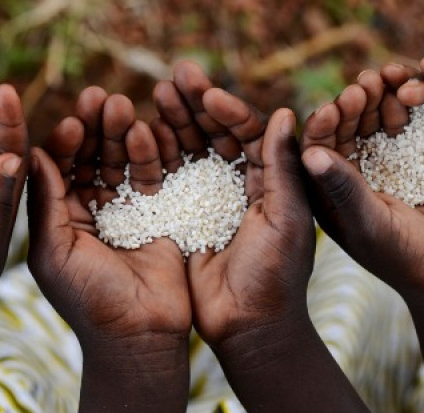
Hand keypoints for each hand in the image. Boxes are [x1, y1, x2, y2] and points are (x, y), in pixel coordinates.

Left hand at [27, 87, 190, 352]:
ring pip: (121, 161)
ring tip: (122, 106)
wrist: (139, 335)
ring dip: (121, 133)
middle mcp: (90, 208)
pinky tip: (146, 131)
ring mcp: (125, 209)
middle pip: (90, 156)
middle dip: (94, 127)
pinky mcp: (158, 213)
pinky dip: (151, 154)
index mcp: (58, 217)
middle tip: (99, 97)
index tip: (71, 120)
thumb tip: (27, 152)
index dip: (63, 141)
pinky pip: (153, 177)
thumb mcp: (54, 251)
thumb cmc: (88, 300)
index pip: (57, 167)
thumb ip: (44, 203)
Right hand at [152, 61, 313, 345]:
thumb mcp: (286, 219)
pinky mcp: (181, 219)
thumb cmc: (276, 277)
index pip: (248, 134)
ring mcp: (208, 201)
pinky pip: (165, 182)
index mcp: (271, 181)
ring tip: (152, 94)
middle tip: (174, 76)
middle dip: (195, 106)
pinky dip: (152, 158)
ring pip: (188, 152)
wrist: (247, 326)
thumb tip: (285, 112)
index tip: (208, 94)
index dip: (228, 111)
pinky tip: (136, 133)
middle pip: (214, 135)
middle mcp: (238, 185)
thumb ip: (282, 168)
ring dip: (172, 123)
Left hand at [300, 65, 423, 300]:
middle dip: (350, 103)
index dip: (322, 125)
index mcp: (324, 194)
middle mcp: (344, 177)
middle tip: (364, 84)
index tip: (333, 105)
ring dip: (375, 98)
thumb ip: (342, 188)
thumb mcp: (369, 222)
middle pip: (340, 129)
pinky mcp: (404, 159)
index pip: (314, 150)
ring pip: (368, 121)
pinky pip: (397, 124)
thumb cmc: (403, 256)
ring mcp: (375, 166)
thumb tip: (309, 152)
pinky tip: (408, 86)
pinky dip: (401, 104)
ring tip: (388, 76)